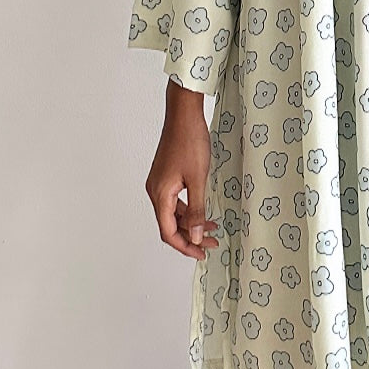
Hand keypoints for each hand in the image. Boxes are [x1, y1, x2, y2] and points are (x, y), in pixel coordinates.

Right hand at [144, 82, 220, 259]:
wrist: (183, 114)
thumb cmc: (190, 142)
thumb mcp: (198, 179)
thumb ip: (197, 210)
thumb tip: (197, 236)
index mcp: (160, 195)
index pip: (168, 232)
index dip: (185, 246)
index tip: (202, 253)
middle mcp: (155, 191)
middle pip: (170, 225)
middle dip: (191, 236)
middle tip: (213, 243)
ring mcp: (160, 183)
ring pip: (173, 213)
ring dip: (191, 223)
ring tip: (212, 229)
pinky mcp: (166, 176)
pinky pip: (175, 201)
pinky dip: (189, 209)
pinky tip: (203, 211)